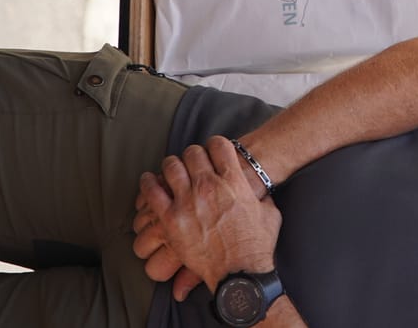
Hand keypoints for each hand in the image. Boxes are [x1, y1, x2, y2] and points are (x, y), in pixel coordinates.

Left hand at [132, 137, 281, 301]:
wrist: (240, 273)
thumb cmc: (257, 245)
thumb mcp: (269, 213)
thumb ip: (261, 197)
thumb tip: (260, 193)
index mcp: (233, 180)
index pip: (218, 144)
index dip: (214, 145)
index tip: (211, 152)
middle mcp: (209, 186)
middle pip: (192, 153)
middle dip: (192, 155)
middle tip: (191, 163)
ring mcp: (188, 201)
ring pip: (171, 167)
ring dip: (171, 166)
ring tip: (170, 170)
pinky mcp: (171, 220)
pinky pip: (152, 192)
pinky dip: (148, 183)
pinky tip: (149, 181)